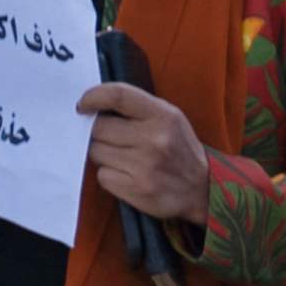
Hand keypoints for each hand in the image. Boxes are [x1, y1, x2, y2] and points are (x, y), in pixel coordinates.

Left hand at [74, 80, 213, 221]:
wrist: (203, 190)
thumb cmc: (179, 150)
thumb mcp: (170, 120)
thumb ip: (136, 109)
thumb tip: (91, 108)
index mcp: (165, 116)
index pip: (117, 95)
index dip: (93, 97)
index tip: (82, 105)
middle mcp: (155, 139)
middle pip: (99, 127)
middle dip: (100, 133)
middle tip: (115, 140)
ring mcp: (145, 166)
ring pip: (96, 152)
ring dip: (104, 155)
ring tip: (125, 159)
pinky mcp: (136, 188)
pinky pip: (102, 175)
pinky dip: (110, 175)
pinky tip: (127, 176)